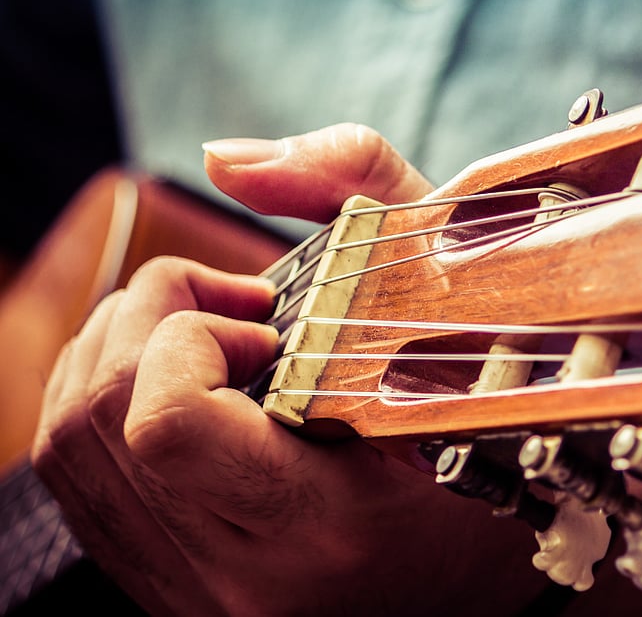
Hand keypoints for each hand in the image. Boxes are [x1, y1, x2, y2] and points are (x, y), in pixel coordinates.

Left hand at [32, 124, 546, 614]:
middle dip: (149, 319)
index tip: (267, 326)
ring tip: (205, 339)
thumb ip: (356, 186)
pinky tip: (171, 378)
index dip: (192, 342)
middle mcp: (244, 570)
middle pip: (101, 417)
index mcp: (327, 519)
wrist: (468, 570)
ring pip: (68, 444)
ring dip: (118, 349)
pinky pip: (73, 477)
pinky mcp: (163, 586)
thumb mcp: (452, 290)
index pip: (171, 424)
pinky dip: (99, 396)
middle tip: (235, 314)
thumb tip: (224, 160)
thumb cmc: (480, 426)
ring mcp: (195, 588)